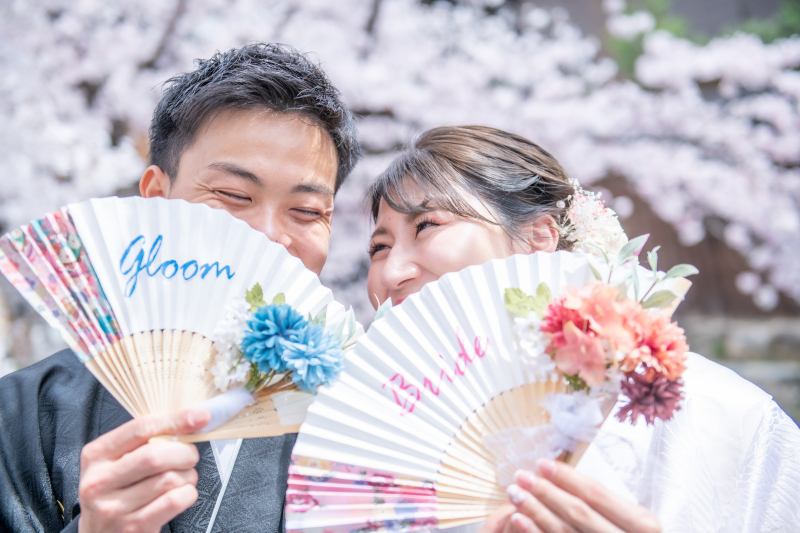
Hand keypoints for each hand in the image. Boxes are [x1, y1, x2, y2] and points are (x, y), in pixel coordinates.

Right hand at [77, 408, 210, 532]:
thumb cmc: (115, 492)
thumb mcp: (115, 463)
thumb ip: (143, 441)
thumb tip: (189, 419)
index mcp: (96, 455)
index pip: (141, 428)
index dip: (176, 420)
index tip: (199, 416)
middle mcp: (99, 481)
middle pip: (156, 456)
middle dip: (185, 452)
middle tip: (190, 456)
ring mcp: (114, 508)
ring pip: (169, 480)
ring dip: (188, 475)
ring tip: (183, 477)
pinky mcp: (132, 527)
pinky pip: (174, 501)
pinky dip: (188, 494)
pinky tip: (181, 494)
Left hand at [482, 459, 659, 532]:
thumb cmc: (625, 531)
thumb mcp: (630, 518)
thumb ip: (602, 501)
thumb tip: (555, 473)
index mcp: (641, 524)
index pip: (597, 495)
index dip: (567, 477)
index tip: (541, 462)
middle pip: (578, 512)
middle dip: (546, 491)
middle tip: (520, 475)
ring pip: (564, 531)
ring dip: (535, 510)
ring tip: (514, 493)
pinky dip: (534, 532)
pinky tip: (517, 518)